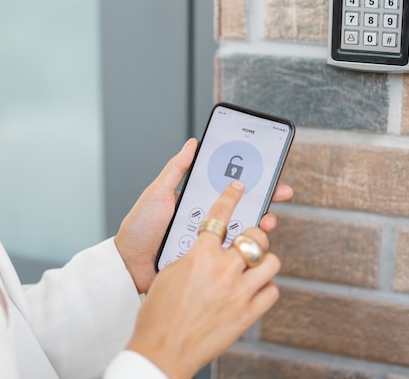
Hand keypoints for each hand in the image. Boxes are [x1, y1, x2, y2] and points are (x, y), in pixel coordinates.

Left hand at [114, 139, 292, 293]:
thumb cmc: (140, 228)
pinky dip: (245, 250)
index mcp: (196, 202)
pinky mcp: (208, 261)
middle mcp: (206, 221)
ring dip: (258, 226)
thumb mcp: (157, 193)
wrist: (128, 265)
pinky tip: (252, 246)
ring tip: (266, 220)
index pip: (228, 188)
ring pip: (241, 232)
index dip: (250, 180)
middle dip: (264, 200)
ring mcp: (208, 242)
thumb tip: (193, 143)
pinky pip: (231, 255)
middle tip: (279, 193)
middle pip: (241, 209)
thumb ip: (176, 170)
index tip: (269, 172)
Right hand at [125, 181, 281, 378]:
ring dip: (263, 260)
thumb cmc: (157, 314)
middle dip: (254, 233)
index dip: (230, 197)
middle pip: (254, 237)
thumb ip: (193, 256)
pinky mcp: (246, 316)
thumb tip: (209, 249)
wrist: (161, 350)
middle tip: (249, 237)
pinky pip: (272, 292)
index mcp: (200, 256)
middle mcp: (222, 271)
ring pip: (270, 262)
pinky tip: (254, 288)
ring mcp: (238, 293)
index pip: (220, 216)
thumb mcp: (170, 273)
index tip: (237, 188)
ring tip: (253, 264)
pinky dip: (265, 287)